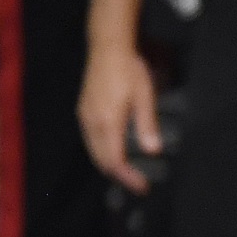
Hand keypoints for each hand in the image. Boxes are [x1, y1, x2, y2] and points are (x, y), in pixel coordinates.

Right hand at [78, 45, 160, 193]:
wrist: (107, 48)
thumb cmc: (129, 70)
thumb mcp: (145, 97)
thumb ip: (147, 125)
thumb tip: (153, 151)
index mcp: (107, 122)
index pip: (115, 161)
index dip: (128, 178)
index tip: (142, 188)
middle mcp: (91, 123)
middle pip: (101, 161)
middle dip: (120, 177)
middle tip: (139, 185)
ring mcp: (85, 117)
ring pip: (94, 153)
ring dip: (110, 167)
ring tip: (130, 174)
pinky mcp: (84, 111)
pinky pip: (91, 141)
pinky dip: (103, 154)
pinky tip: (116, 154)